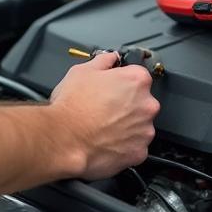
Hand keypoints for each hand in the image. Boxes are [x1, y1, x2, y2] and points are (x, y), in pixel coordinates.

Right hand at [49, 52, 160, 179]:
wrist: (64, 139)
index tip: (114, 87)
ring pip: (139, 125)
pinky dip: (124, 145)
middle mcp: (147, 105)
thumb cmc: (72, 106)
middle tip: (105, 107)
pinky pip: (135, 146)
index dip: (122, 81)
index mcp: (136, 80)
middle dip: (127, 104)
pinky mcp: (139, 152)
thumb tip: (110, 58)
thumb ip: (104, 61)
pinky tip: (107, 140)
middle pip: (142, 101)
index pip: (138, 76)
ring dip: (127, 125)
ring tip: (103, 126)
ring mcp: (144, 130)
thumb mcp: (83, 70)